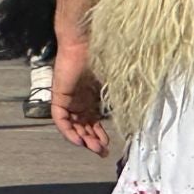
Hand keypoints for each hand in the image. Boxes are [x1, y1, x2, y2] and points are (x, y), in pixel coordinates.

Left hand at [52, 40, 108, 154]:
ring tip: (94, 149)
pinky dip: (68, 131)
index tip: (108, 147)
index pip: (93, 121)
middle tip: (102, 152)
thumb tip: (134, 115)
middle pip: (83, 126)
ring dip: (82, 139)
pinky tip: (79, 141)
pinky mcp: (58, 95)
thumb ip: (119, 99)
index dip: (99, 135)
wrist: (86, 41)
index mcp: (91, 97)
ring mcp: (68, 98)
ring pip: (72, 125)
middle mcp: (79, 99)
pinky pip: (60, 118)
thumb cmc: (103, 57)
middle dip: (92, 141)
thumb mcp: (114, 83)